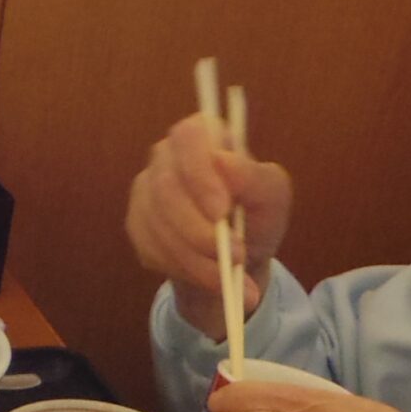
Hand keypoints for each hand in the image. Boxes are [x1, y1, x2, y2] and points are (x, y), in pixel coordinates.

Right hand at [125, 113, 292, 340]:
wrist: (235, 260)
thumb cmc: (256, 217)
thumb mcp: (273, 198)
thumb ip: (255, 178)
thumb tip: (223, 160)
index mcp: (204, 135)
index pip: (189, 138)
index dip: (200, 175)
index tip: (221, 212)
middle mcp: (167, 156)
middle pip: (166, 188)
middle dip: (199, 230)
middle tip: (235, 256)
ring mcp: (146, 190)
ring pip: (158, 224)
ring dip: (195, 257)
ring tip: (230, 276)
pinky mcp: (137, 224)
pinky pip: (151, 248)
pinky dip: (183, 269)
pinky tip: (208, 276)